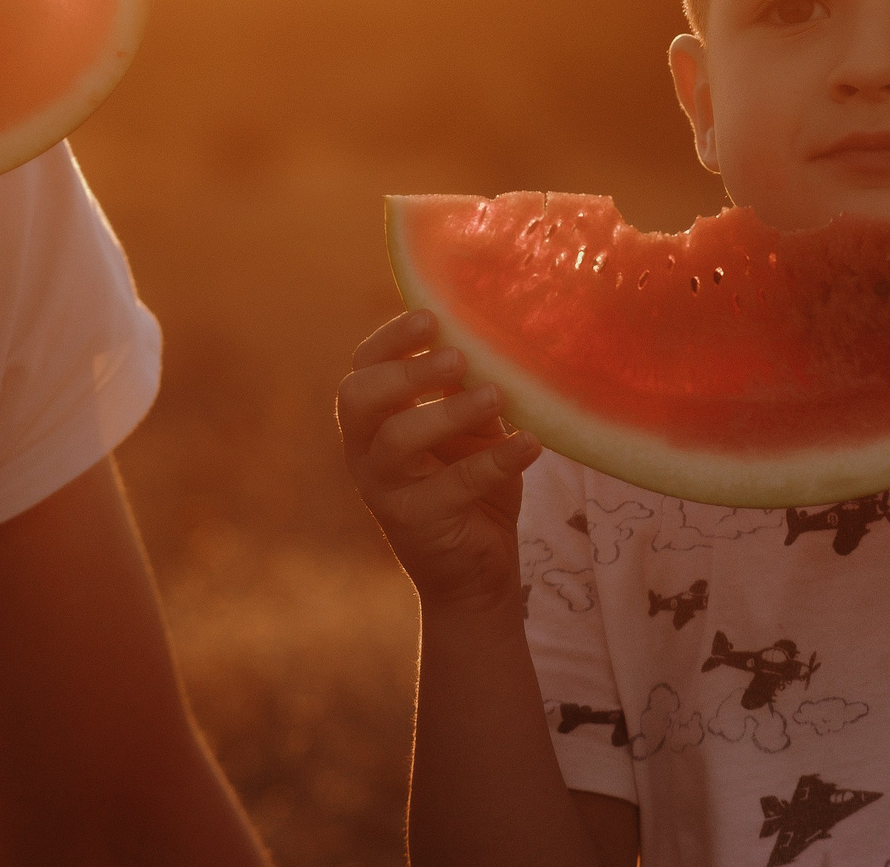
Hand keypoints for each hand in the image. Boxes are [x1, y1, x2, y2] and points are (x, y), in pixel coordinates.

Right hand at [338, 309, 540, 616]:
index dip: (391, 339)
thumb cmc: (472, 484)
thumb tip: (496, 337)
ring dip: (448, 412)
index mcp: (375, 421)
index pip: (363, 368)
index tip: (431, 317)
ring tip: (495, 396)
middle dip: (406, 371)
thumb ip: (469, 390)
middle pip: (358, 398)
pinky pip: (452, 486)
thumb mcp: (471, 429)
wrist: (477, 571)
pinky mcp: (415, 524)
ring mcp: (384, 490)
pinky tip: (531, 443)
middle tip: (457, 356)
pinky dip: (495, 460)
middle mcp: (366, 453)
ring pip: (397, 441)